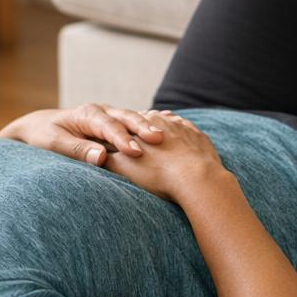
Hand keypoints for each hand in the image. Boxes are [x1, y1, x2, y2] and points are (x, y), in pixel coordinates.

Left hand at [0, 102, 168, 166]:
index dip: (123, 138)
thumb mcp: (53, 144)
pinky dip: (150, 125)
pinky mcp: (115, 124)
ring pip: (133, 119)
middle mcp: (103, 111)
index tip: (136, 151)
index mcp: (88, 114)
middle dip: (143, 128)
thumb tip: (101, 157)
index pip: (109, 126)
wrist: (40, 126)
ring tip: (168, 137)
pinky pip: (134, 123)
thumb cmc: (44, 136)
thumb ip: (77, 149)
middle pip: (127, 117)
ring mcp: (111, 116)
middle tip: (160, 140)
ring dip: (150, 127)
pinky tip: (170, 129)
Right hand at [100, 110, 227, 202]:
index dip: (121, 131)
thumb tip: (98, 156)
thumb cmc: (157, 174)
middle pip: (148, 120)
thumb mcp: (125, 168)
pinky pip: (188, 132)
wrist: (197, 178)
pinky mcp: (198, 136)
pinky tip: (180, 144)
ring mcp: (183, 126)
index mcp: (142, 122)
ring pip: (169, 124)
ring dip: (163, 131)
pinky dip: (182, 137)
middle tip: (138, 138)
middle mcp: (162, 118)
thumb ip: (109, 159)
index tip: (116, 138)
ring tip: (159, 141)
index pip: (126, 123)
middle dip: (142, 128)